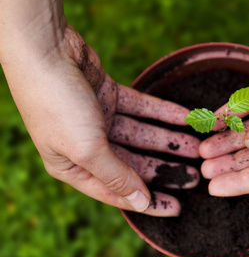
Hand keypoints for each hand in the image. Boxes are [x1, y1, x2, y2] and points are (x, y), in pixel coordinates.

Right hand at [1, 0, 199, 215]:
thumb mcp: (86, 149)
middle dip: (165, 170)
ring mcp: (99, 119)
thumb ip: (115, 177)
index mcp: (73, 167)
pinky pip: (143, 108)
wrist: (44, 49)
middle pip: (134, 164)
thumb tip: (139, 203)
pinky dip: (163, 113)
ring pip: (142, 135)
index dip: (148, 201)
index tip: (176, 207)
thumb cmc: (56, 105)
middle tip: (195, 176)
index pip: (117, 191)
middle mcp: (87, 145)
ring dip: (170, 141)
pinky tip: (185, 118)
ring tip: (198, 148)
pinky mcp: (109, 95)